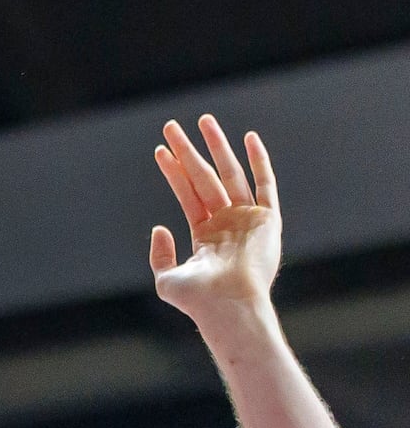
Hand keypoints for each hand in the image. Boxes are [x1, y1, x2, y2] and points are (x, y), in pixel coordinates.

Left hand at [149, 116, 279, 330]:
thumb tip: (158, 228)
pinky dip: (259, 161)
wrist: (229, 306)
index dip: (174, 171)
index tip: (160, 150)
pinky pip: (266, 184)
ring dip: (217, 147)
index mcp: (207, 235)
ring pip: (231, 174)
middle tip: (171, 125)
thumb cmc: (199, 301)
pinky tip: (249, 138)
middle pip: (205, 178)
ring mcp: (249, 220)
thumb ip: (160, 255)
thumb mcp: (167, 279)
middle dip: (188, 151)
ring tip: (203, 120)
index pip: (187, 194)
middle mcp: (228, 223)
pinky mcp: (268, 220)